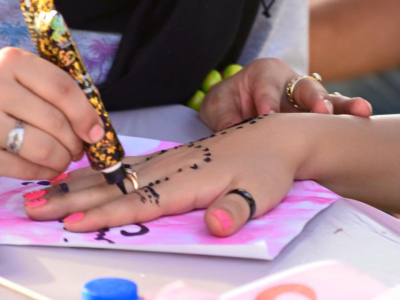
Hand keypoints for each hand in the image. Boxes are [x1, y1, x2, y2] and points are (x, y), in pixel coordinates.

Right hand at [0, 48, 103, 179]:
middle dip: (75, 143)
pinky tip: (48, 170)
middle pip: (55, 122)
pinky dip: (42, 172)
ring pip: (42, 148)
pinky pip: (20, 168)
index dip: (85, 115)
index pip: (62, 89)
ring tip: (63, 160)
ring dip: (61, 160)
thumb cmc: (4, 90)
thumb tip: (94, 128)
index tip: (96, 134)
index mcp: (14, 62)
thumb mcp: (27, 77)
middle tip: (78, 151)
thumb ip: (59, 94)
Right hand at [24, 114, 309, 235]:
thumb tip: (215, 226)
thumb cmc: (268, 168)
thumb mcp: (260, 193)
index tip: (70, 223)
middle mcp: (172, 167)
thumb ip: (235, 210)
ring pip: (117, 174)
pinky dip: (104, 173)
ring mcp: (171, 159)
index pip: (138, 202)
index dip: (104, 215)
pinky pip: (130, 165)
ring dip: (80, 184)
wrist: (278, 138)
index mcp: (188, 180)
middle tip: (35, 204)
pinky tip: (92, 175)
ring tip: (49, 190)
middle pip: (115, 186)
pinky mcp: (175, 156)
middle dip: (73, 198)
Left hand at [199, 58, 371, 130]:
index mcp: (263, 72)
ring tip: (360, 111)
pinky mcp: (310, 118)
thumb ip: (225, 117)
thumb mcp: (217, 106)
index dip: (267, 101)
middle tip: (322, 111)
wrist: (234, 108)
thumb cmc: (227, 102)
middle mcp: (288, 83)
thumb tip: (235, 133)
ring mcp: (303, 101)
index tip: (267, 116)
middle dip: (314, 99)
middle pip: (305, 87)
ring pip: (325, 100)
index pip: (267, 86)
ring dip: (340, 108)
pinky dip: (344, 120)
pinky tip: (360, 123)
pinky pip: (330, 117)